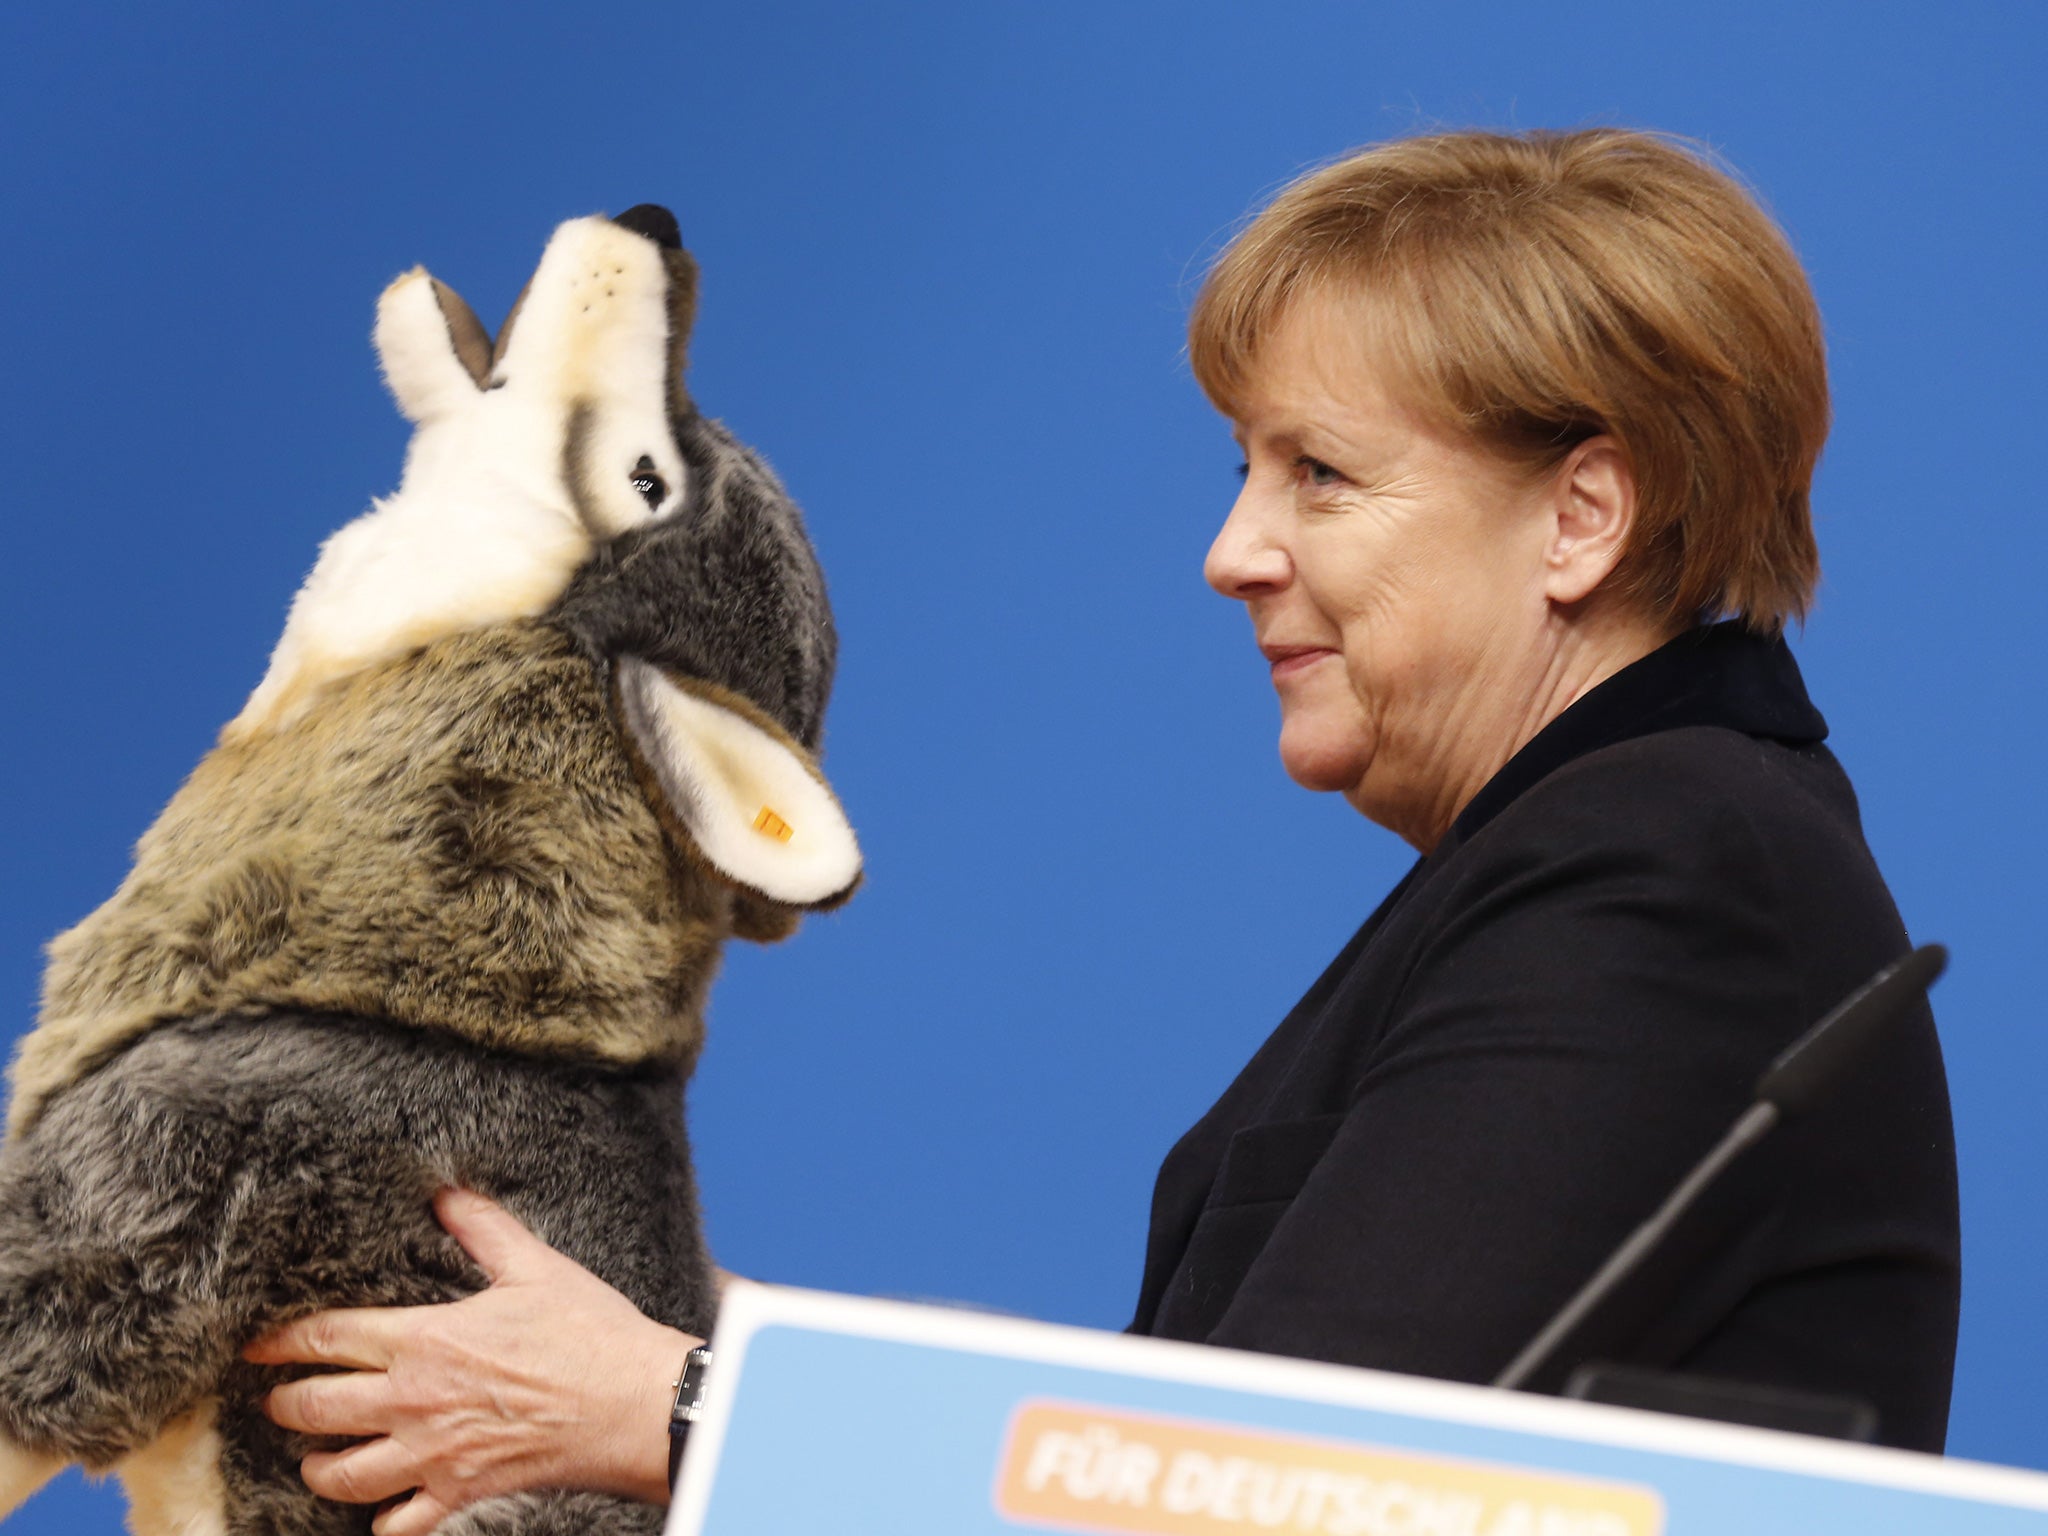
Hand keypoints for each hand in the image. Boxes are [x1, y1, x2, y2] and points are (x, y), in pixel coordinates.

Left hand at [245, 1188, 698, 1535]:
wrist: (630, 1405)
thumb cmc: (587, 1333)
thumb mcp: (535, 1266)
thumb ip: (482, 1229)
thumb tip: (446, 1192)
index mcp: (424, 1340)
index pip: (326, 1339)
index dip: (279, 1341)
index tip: (255, 1344)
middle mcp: (413, 1402)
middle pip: (315, 1410)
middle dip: (283, 1405)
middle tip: (276, 1399)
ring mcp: (433, 1455)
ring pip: (342, 1475)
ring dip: (318, 1467)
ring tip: (315, 1459)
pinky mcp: (460, 1494)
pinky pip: (399, 1523)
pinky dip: (382, 1520)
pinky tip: (381, 1510)